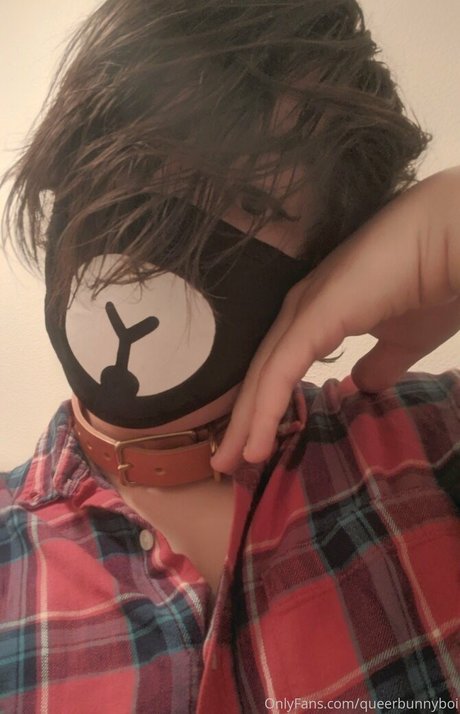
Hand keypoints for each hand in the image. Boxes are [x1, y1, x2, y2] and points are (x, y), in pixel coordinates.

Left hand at [211, 167, 459, 473]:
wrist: (456, 242)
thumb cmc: (434, 283)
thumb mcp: (403, 341)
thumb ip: (379, 364)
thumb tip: (363, 386)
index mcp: (318, 313)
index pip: (280, 366)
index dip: (264, 405)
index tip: (255, 445)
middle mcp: (302, 309)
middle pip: (262, 373)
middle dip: (242, 419)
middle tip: (226, 461)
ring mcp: (305, 309)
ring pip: (264, 374)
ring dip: (245, 420)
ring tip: (229, 461)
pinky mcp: (315, 315)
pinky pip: (281, 369)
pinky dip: (265, 407)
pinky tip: (257, 442)